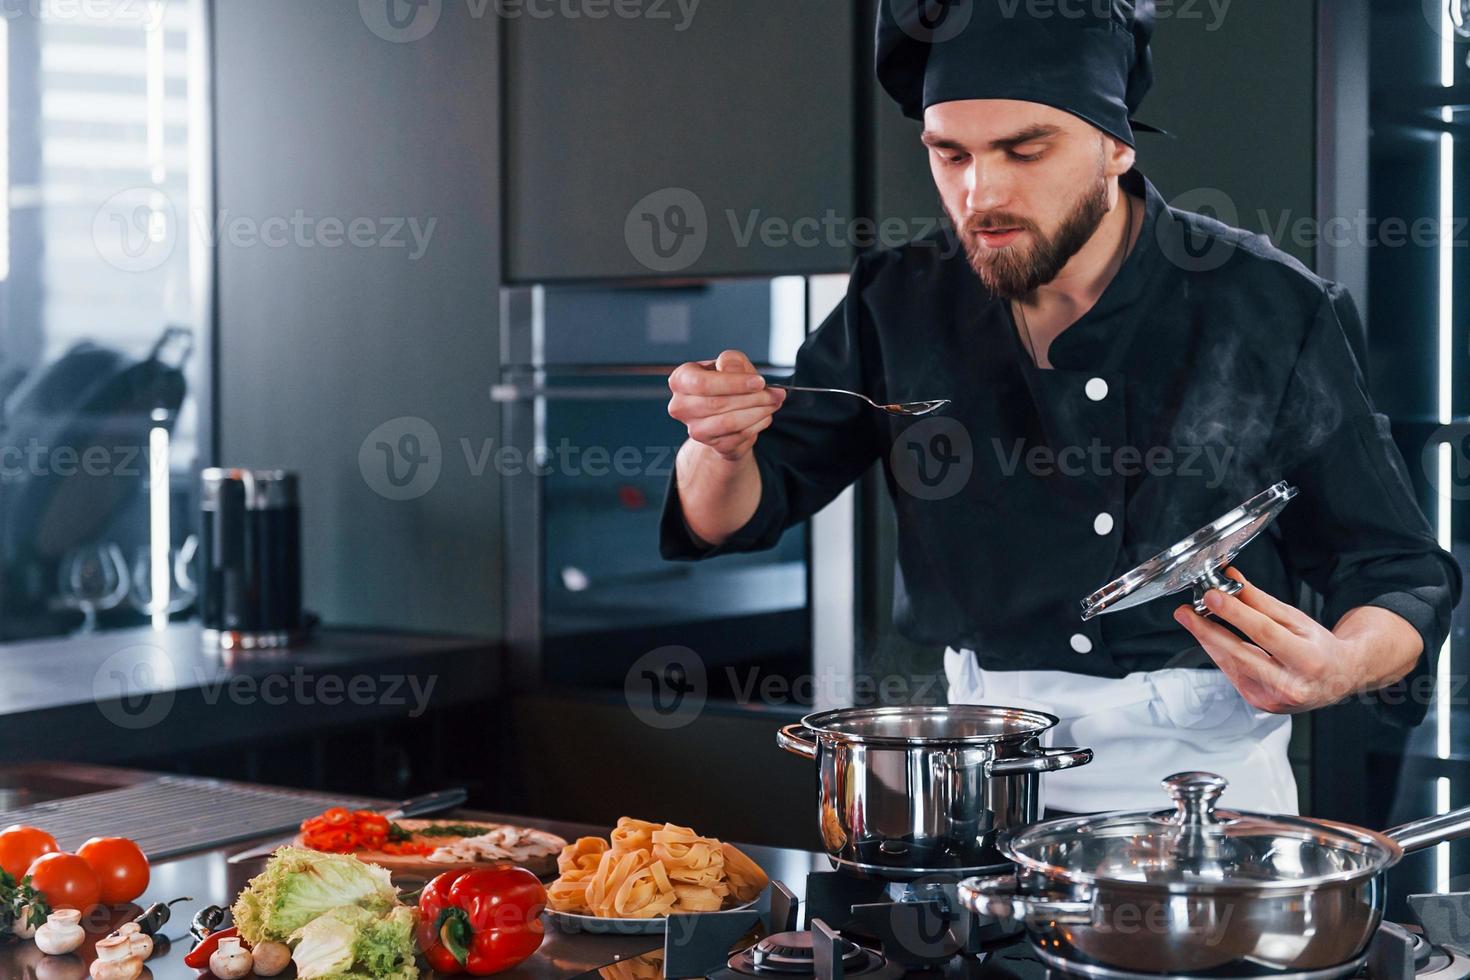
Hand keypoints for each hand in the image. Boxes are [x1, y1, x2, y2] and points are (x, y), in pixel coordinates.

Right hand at [668, 350, 785, 461]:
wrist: (727, 413)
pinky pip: (739, 436)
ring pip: (729, 422)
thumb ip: (732, 361)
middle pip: (717, 404)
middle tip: (775, 393)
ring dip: (758, 412)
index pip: (702, 384)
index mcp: (681, 380)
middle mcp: (681, 407)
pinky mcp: (713, 445)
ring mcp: (695, 429)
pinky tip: (764, 415)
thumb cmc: (728, 384)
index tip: (759, 382)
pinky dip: (758, 424)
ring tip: (774, 402)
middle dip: (752, 398)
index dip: (733, 383)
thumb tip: (730, 365)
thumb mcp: (732, 364)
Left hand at [1172, 568, 1364, 713]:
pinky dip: (1220, 655)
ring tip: (1192, 619)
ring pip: (1231, 665)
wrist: (1338, 678)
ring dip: (1208, 641)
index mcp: (1308, 661)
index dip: (1235, 614)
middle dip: (1207, 630)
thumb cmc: (1319, 648)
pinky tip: (1210, 639)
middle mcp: (1292, 685)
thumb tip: (1232, 579)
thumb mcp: (1296, 620)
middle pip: (1241, 654)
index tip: (1212, 597)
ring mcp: (1273, 699)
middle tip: (1185, 612)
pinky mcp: (1259, 703)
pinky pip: (1232, 674)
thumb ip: (1261, 601)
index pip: (1264, 632)